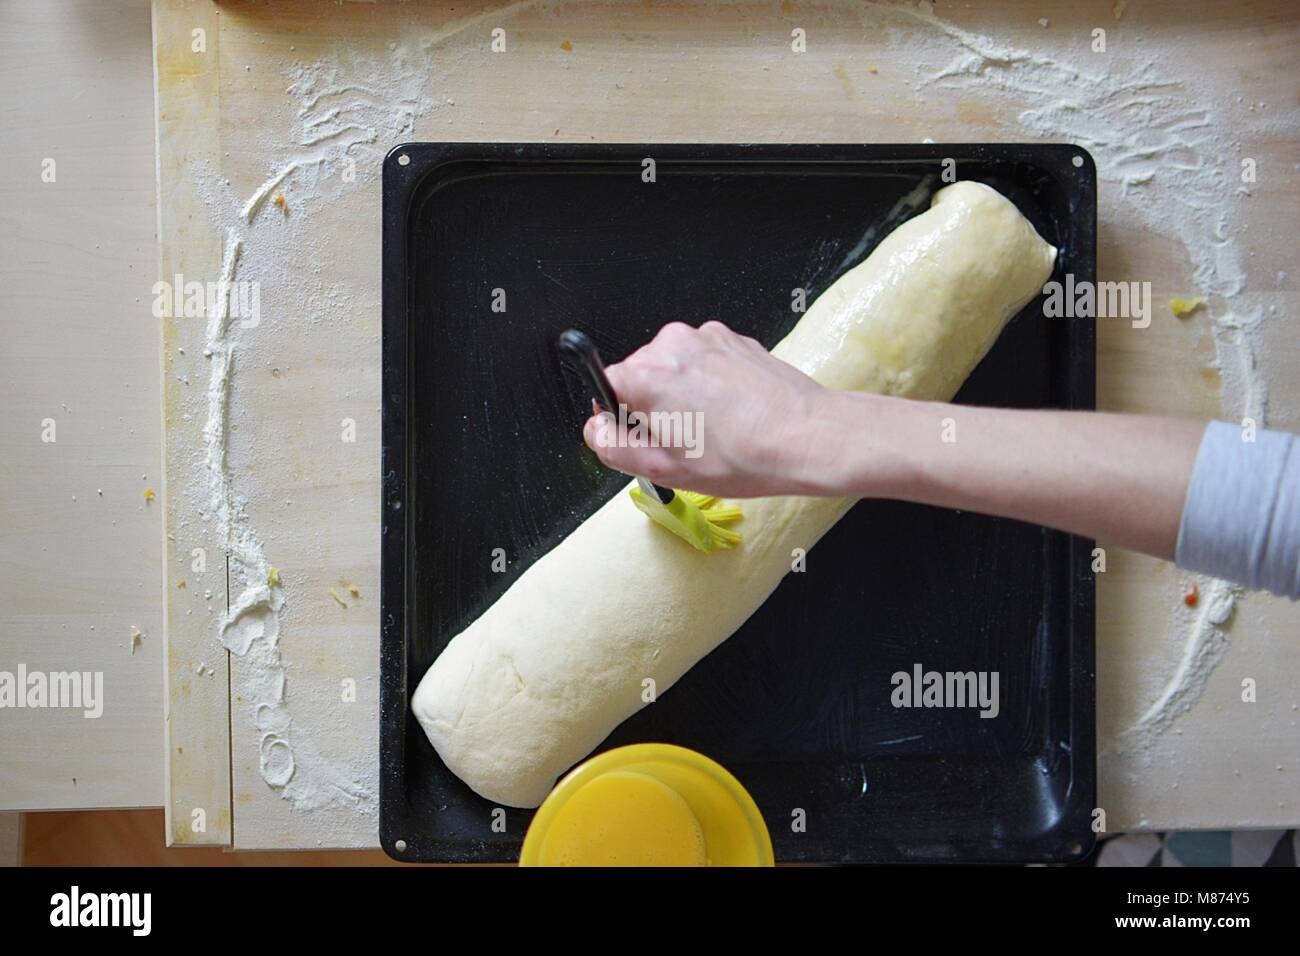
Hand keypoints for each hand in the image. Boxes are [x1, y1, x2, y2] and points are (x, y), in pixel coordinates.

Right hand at [582, 321, 836, 497]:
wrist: (806, 436)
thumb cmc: (742, 456)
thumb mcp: (663, 468)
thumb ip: (612, 446)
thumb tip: (595, 428)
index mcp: (645, 375)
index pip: (605, 387)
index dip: (621, 418)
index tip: (647, 438)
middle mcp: (670, 345)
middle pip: (640, 375)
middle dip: (654, 406)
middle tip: (686, 440)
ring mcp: (704, 337)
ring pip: (674, 368)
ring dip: (685, 395)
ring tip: (716, 427)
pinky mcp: (731, 338)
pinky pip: (703, 360)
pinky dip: (710, 383)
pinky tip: (733, 411)